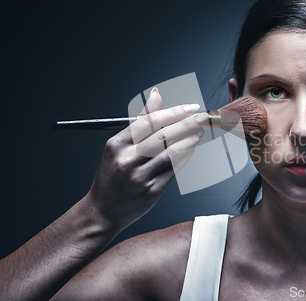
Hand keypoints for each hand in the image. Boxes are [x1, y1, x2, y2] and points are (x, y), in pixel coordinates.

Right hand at [85, 87, 206, 229]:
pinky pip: (174, 169)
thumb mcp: (118, 146)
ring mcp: (139, 177)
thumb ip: (140, 121)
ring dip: (189, 140)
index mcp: (116, 145)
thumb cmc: (112, 175)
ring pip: (171, 153)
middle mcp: (126, 160)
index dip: (173, 113)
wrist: (103, 210)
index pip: (149, 122)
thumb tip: (156, 95)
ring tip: (199, 132)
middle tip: (202, 117)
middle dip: (187, 124)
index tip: (190, 107)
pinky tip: (190, 148)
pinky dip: (185, 156)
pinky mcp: (152, 191)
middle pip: (163, 136)